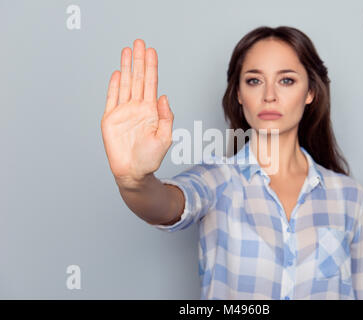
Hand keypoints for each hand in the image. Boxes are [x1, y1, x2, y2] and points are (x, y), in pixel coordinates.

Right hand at [101, 39, 173, 188]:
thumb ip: (166, 117)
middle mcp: (137, 108)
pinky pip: (112, 99)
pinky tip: (118, 73)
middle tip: (139, 42)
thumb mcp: (165, 137)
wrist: (133, 172)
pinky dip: (114, 86)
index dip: (152, 67)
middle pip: (138, 79)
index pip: (151, 83)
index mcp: (152, 111)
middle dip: (139, 60)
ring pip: (125, 84)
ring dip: (126, 67)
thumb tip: (163, 96)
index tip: (152, 51)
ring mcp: (123, 112)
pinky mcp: (110, 119)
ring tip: (127, 50)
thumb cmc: (151, 158)